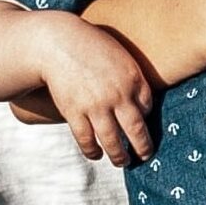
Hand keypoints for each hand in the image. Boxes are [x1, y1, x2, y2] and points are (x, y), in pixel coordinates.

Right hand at [34, 18, 156, 164]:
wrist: (57, 42)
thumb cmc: (90, 46)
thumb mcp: (118, 54)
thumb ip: (130, 76)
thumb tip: (139, 102)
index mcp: (133, 77)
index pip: (148, 107)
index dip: (146, 117)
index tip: (143, 123)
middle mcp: (118, 94)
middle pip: (136, 130)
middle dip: (143, 147)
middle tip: (145, 156)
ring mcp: (96, 106)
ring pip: (112, 141)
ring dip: (119, 156)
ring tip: (123, 162)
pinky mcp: (75, 113)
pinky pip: (87, 140)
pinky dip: (92, 151)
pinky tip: (96, 155)